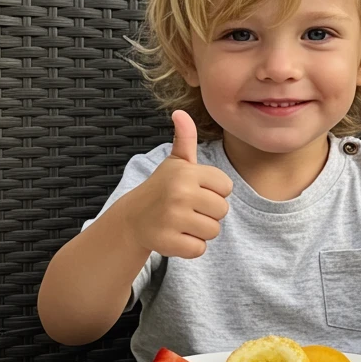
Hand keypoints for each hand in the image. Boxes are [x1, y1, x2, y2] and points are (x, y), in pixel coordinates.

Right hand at [125, 110, 232, 258]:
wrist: (133, 218)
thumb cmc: (162, 188)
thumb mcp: (175, 162)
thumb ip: (185, 138)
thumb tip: (180, 112)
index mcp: (186, 173)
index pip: (227, 187)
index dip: (214, 191)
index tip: (195, 191)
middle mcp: (179, 193)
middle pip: (223, 210)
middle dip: (209, 213)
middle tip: (188, 208)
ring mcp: (172, 219)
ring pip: (213, 231)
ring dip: (200, 230)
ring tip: (182, 221)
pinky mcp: (168, 242)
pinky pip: (199, 249)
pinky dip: (190, 247)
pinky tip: (176, 236)